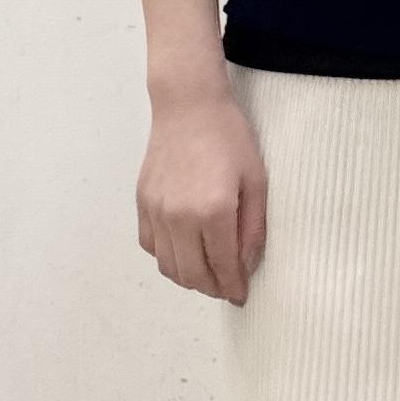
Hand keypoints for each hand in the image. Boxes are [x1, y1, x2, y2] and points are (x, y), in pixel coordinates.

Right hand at [137, 70, 267, 305]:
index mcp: (213, 211)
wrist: (189, 105)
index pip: (223, 266)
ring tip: (208, 272)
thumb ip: (254, 227)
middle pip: (192, 275)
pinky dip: (167, 257)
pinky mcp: (142, 203)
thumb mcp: (257, 180)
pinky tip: (185, 249)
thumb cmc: (229, 137)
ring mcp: (156, 211)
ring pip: (168, 266)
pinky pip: (151, 246)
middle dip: (212, 287)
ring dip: (189, 277)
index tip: (241, 295)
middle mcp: (179, 217)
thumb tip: (246, 264)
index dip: (233, 286)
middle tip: (227, 287)